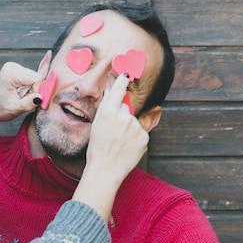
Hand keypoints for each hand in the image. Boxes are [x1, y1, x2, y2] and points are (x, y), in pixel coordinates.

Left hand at [0, 56, 48, 124]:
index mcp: (10, 74)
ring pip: (34, 77)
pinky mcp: (15, 69)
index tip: (30, 100)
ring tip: (20, 96)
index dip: (37, 91)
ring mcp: (13, 66)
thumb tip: (40, 97)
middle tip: (24, 99)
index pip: (36, 78)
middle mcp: (11, 67)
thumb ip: (28, 103)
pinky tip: (19, 91)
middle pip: (36, 76)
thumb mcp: (15, 109)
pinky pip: (30, 77)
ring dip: (31, 88)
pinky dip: (28, 86)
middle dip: (34, 90)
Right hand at [72, 74, 147, 219]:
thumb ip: (106, 107)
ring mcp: (136, 126)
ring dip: (128, 128)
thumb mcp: (97, 124)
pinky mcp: (144, 136)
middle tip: (113, 132)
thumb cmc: (97, 148)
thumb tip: (111, 92)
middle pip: (126, 108)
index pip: (118, 90)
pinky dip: (135, 138)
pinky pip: (140, 132)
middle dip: (121, 115)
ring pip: (133, 121)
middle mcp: (124, 116)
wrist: (106, 169)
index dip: (122, 81)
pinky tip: (126, 147)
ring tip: (119, 142)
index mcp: (109, 112)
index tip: (127, 74)